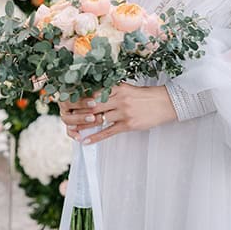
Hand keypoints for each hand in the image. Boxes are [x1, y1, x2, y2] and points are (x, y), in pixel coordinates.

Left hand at [58, 84, 176, 144]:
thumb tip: (96, 95)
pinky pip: (108, 132)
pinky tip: (86, 141)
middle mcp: (119, 99)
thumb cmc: (146, 96)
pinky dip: (96, 137)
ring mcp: (123, 112)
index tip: (69, 102)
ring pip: (99, 120)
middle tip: (66, 117)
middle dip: (79, 112)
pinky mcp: (128, 124)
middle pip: (93, 106)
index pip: (95, 93)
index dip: (81, 99)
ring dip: (84, 126)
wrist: (165, 103)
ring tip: (72, 131)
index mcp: (118, 88)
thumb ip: (113, 91)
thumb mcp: (129, 89)